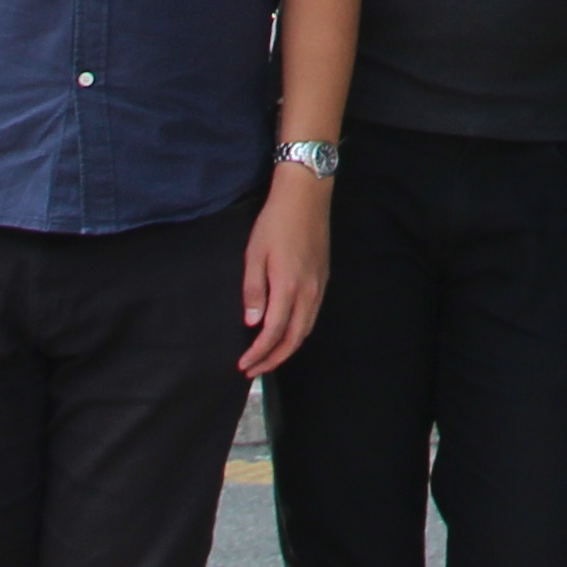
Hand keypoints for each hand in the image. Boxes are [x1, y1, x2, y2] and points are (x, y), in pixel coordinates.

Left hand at [237, 168, 330, 374]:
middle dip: (273, 359)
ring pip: (306, 329)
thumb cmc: (275, 222)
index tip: (242, 365)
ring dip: (287, 349)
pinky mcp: (324, 278)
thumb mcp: (254, 254)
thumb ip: (253, 291)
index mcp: (288, 287)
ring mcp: (319, 286)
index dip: (258, 353)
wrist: (306, 195)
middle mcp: (308, 292)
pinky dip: (298, 332)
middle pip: (294, 339)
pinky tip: (286, 331)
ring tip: (268, 357)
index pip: (273, 333)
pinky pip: (312, 315)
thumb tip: (252, 323)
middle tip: (253, 370)